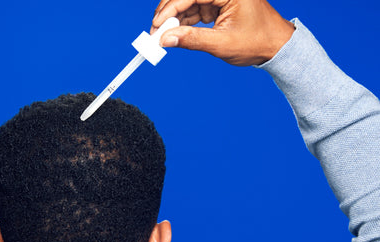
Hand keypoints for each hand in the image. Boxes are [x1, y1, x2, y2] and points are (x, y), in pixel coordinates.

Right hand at [151, 0, 294, 65]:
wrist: (276, 47)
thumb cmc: (257, 42)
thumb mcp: (222, 43)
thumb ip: (192, 39)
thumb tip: (166, 39)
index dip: (171, 8)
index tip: (156, 24)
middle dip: (170, 12)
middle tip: (155, 30)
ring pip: (189, 2)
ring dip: (175, 18)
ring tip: (164, 35)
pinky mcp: (219, 4)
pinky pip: (196, 9)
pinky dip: (185, 21)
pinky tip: (176, 32)